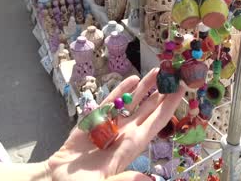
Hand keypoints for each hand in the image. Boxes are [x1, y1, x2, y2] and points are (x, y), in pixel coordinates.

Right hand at [47, 69, 184, 180]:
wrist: (57, 179)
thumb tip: (149, 180)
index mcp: (132, 146)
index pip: (157, 121)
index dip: (170, 105)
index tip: (183, 88)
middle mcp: (126, 133)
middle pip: (150, 108)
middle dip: (162, 92)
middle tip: (173, 74)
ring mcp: (111, 126)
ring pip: (133, 102)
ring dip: (145, 87)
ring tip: (157, 71)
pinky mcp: (95, 120)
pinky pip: (111, 102)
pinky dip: (121, 90)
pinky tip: (132, 79)